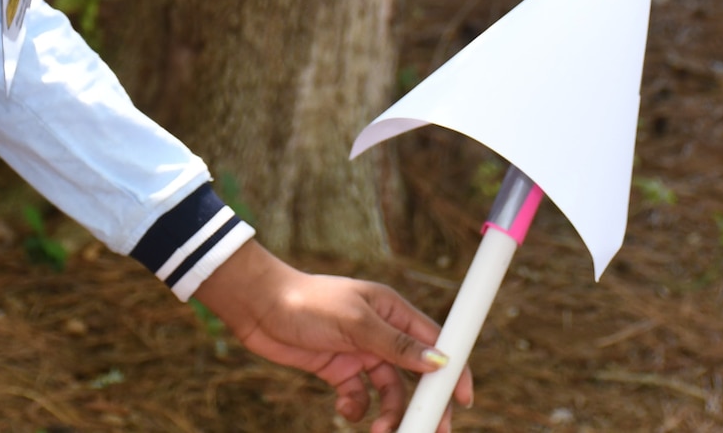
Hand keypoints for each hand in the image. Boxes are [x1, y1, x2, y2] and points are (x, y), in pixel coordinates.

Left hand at [194, 242, 473, 432]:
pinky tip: (344, 410)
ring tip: (378, 431)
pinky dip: (355, 409)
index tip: (463, 399)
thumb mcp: (356, 322)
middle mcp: (381, 333)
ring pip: (388, 391)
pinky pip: (358, 397)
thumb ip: (396, 345)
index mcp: (393, 311)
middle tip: (429, 431)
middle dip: (423, 403)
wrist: (259, 307)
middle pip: (415, 374)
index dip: (453, 369)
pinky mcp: (338, 369)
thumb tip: (438, 361)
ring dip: (387, 413)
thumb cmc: (309, 302)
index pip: (434, 342)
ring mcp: (360, 353)